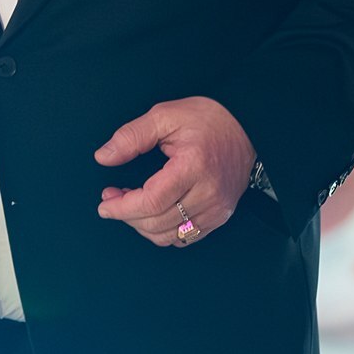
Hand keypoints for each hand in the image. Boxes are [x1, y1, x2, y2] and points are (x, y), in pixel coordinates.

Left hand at [94, 97, 255, 247]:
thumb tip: (103, 157)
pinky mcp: (220, 216)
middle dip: (126, 215)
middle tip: (113, 198)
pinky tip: (155, 212)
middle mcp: (209, 193)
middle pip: (156, 222)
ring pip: (168, 236)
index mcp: (194, 166)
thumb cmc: (209, 119)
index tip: (105, 202)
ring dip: (142, 225)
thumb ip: (132, 136)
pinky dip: (163, 231)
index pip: (151, 201)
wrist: (249, 127)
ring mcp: (217, 209)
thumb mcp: (166, 116)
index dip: (122, 207)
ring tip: (132, 204)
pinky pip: (184, 237)